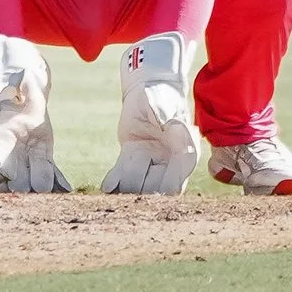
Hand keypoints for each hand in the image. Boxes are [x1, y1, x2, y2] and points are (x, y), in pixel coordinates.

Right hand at [0, 35, 70, 191]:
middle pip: (17, 168)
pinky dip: (57, 180)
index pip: (0, 151)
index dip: (4, 162)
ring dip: (41, 184)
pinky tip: (66, 190)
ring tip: (50, 196)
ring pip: (34, 172)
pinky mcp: (43, 154)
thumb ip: (23, 85)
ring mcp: (28, 152)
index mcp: (2, 130)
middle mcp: (13, 146)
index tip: (9, 174)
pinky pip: (50, 169)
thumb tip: (25, 76)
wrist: (24, 93)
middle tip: (31, 192)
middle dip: (23, 181)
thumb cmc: (18, 87)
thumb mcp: (20, 84)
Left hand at [102, 32, 199, 193]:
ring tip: (112, 198)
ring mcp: (151, 160)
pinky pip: (124, 172)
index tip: (149, 197)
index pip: (176, 179)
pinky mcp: (133, 155)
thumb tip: (176, 129)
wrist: (148, 87)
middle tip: (127, 203)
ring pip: (138, 181)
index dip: (164, 189)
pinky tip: (107, 188)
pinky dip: (115, 181)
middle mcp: (170, 161)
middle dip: (141, 194)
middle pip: (156, 187)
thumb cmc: (161, 95)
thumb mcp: (164, 105)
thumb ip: (168, 119)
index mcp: (185, 152)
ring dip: (126, 190)